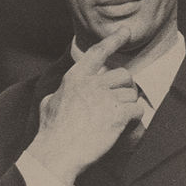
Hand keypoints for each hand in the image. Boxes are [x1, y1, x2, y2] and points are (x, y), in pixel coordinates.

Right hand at [27, 27, 143, 185]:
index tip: (125, 32)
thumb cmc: (51, 132)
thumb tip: (60, 92)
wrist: (57, 153)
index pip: (98, 53)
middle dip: (125, 87)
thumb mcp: (48, 104)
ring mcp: (105, 98)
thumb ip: (60, 92)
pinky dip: (134, 118)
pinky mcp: (117, 115)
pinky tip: (125, 125)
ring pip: (131, 94)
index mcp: (76, 78)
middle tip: (120, 101)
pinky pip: (136, 109)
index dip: (113, 41)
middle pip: (123, 75)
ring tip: (117, 118)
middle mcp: (92, 84)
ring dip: (128, 106)